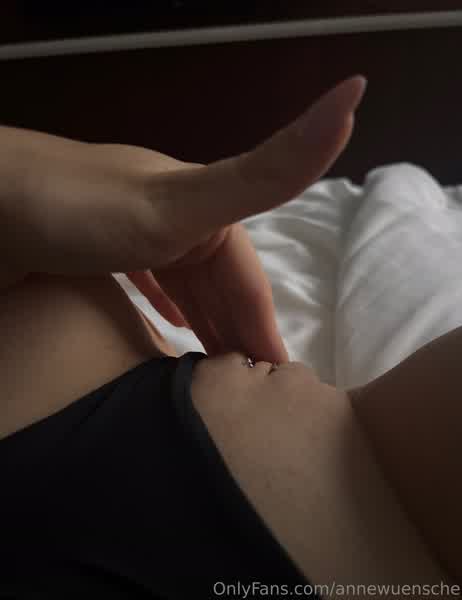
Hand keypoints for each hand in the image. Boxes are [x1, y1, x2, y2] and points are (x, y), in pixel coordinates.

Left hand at [0, 75, 365, 362]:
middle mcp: (174, 219)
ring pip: (185, 292)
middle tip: (248, 393)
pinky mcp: (99, 253)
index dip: (265, 330)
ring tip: (216, 375)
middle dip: (237, 337)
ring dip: (204, 329)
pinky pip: (147, 288)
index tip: (280, 382)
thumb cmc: (83, 211)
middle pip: (218, 290)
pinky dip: (164, 312)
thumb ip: (265, 172)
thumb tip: (350, 102)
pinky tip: (168, 331)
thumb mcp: (184, 202)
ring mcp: (135, 235)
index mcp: (203, 210)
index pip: (249, 282)